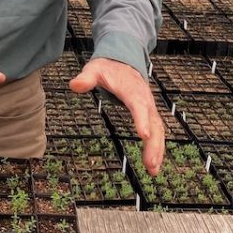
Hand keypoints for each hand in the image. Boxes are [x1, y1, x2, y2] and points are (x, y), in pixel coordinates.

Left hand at [70, 57, 164, 175]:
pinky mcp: (149, 114)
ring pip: (158, 130)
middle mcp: (145, 101)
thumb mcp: (94, 69)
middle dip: (153, 145)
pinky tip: (153, 164)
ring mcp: (149, 108)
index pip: (138, 106)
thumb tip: (74, 84)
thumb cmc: (108, 68)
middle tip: (150, 164)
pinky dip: (157, 148)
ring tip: (152, 171)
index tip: (144, 135)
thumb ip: (86, 78)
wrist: (123, 61)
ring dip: (157, 150)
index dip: (141, 120)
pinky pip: (157, 132)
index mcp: (132, 91)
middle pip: (153, 123)